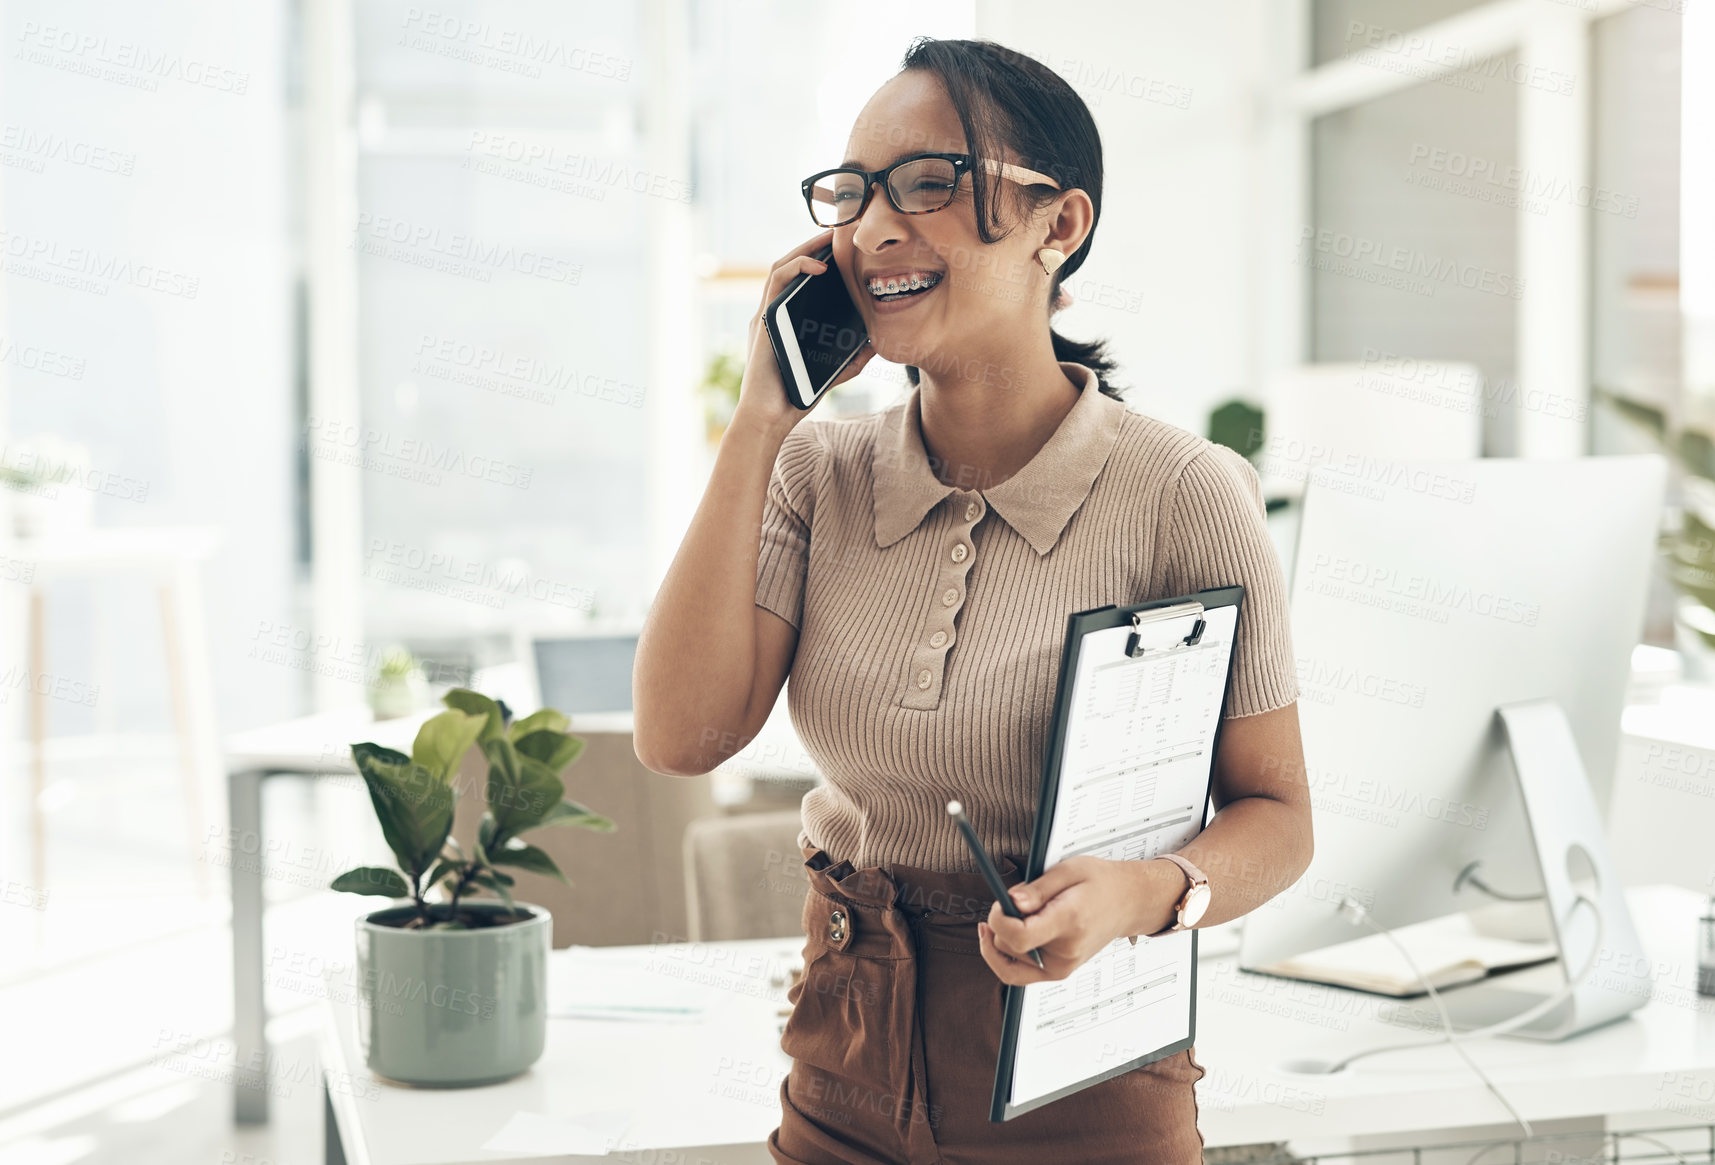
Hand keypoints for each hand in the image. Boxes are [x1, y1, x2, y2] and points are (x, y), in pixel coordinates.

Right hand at [731, 228, 877, 437]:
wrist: (771, 417)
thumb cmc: (798, 397)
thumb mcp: (835, 372)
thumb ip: (853, 357)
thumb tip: (877, 342)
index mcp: (787, 321)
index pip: (801, 280)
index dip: (820, 260)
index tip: (844, 249)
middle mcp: (774, 312)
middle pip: (792, 266)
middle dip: (815, 246)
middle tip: (840, 232)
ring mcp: (766, 313)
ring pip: (782, 265)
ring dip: (805, 247)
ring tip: (830, 237)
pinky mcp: (763, 318)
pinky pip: (777, 280)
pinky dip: (797, 266)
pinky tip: (820, 265)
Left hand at [977, 856, 1159, 985]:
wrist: (1127, 903)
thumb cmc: (1101, 884)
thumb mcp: (1068, 870)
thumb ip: (1036, 889)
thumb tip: (1010, 902)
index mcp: (1069, 923)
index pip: (1019, 937)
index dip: (998, 920)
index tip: (1000, 902)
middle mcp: (1066, 952)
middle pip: (1009, 947)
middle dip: (1002, 922)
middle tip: (1018, 900)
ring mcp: (1062, 968)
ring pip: (1007, 960)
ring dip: (1004, 937)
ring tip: (1024, 914)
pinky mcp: (1058, 973)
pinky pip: (1017, 974)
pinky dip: (1004, 957)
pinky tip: (1002, 935)